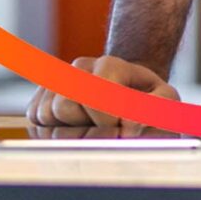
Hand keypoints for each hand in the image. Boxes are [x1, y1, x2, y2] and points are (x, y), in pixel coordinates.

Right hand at [27, 56, 179, 130]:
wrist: (127, 93)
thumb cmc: (147, 98)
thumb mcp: (165, 100)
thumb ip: (157, 108)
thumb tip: (127, 127)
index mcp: (109, 65)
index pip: (94, 95)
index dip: (107, 120)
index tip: (124, 130)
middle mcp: (78, 68)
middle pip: (64, 106)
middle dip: (87, 129)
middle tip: (109, 135)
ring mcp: (56, 82)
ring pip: (46, 115)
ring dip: (71, 131)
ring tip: (95, 129)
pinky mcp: (39, 101)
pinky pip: (35, 123)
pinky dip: (54, 134)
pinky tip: (78, 130)